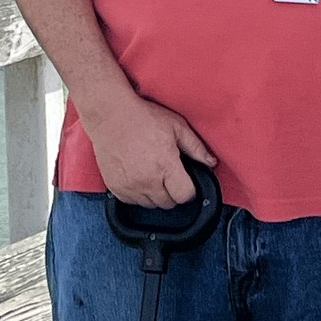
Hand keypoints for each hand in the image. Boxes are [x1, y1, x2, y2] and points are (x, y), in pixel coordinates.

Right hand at [83, 90, 218, 207]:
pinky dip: (137, 194)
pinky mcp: (116, 187)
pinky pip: (132, 202)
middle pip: (168, 203)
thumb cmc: (143, 118)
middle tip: (167, 174)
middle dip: (172, 191)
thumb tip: (211, 162)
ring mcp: (130, 186)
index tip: (185, 180)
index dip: (188, 189)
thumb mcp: (176, 126)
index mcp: (166, 165)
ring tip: (152, 173)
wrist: (110, 115)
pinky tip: (138, 176)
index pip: (184, 196)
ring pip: (150, 205)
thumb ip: (196, 147)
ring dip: (154, 194)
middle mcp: (147, 180)